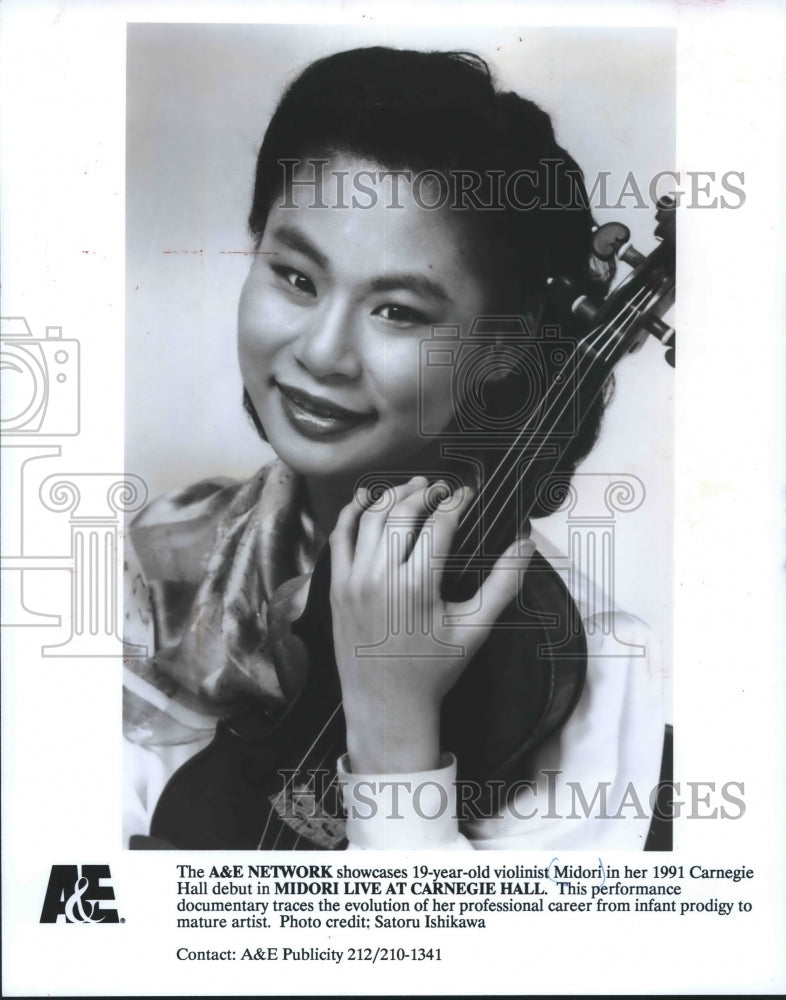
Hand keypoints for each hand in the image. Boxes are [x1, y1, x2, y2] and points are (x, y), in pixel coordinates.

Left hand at [329, 476, 535, 773]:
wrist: (386, 706)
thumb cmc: (433, 670)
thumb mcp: (474, 629)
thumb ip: (503, 584)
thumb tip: (526, 543)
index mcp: (417, 586)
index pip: (439, 523)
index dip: (456, 502)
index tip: (467, 494)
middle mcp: (381, 577)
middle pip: (402, 512)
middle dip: (423, 492)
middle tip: (440, 487)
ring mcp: (353, 581)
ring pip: (370, 519)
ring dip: (391, 496)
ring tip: (411, 488)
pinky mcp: (337, 587)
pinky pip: (339, 538)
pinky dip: (351, 513)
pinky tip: (365, 500)